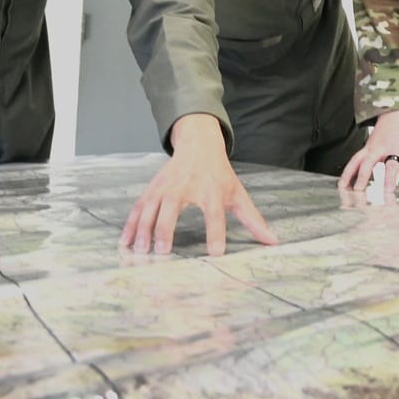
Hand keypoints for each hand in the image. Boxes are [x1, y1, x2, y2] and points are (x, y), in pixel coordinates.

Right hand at [120, 115, 277, 256]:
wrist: (199, 145)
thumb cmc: (219, 174)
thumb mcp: (238, 194)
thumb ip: (253, 220)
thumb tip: (274, 241)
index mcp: (211, 191)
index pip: (215, 213)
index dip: (216, 233)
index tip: (216, 253)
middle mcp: (186, 187)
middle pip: (173, 208)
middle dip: (166, 229)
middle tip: (162, 252)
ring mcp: (166, 187)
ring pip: (151, 207)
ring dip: (144, 228)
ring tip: (140, 251)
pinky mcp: (153, 188)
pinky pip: (139, 207)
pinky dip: (131, 224)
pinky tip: (125, 242)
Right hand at [337, 110, 398, 191]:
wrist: (395, 114)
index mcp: (395, 149)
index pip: (391, 165)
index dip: (390, 179)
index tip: (388, 191)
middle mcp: (379, 148)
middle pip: (368, 162)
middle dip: (362, 177)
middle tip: (359, 191)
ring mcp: (369, 148)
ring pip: (356, 160)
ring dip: (348, 174)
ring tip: (343, 188)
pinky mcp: (364, 148)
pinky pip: (353, 159)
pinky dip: (347, 170)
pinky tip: (343, 181)